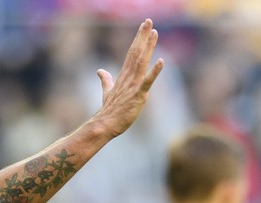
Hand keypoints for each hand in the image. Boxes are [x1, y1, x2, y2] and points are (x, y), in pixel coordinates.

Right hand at [94, 18, 164, 136]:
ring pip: (142, 62)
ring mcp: (133, 85)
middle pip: (136, 52)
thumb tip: (99, 70)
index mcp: (123, 75)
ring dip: (148, 47)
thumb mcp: (107, 92)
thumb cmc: (108, 111)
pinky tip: (161, 61)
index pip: (131, 53)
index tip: (144, 26)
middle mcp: (128, 77)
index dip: (138, 39)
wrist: (104, 124)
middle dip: (142, 36)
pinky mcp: (138, 95)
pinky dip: (155, 71)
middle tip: (148, 21)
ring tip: (154, 32)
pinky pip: (148, 81)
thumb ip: (105, 80)